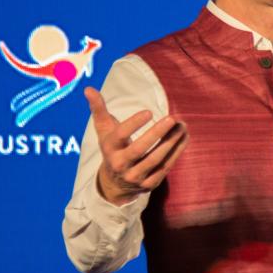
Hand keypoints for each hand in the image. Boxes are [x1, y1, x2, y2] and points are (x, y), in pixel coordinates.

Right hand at [85, 87, 188, 205]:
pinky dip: (177, 151)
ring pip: (156, 159)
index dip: (134, 124)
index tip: (149, 112)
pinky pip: (165, 167)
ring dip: (171, 142)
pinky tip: (184, 137)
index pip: (120, 135)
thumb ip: (98, 109)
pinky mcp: (149, 184)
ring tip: (182, 126)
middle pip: (139, 149)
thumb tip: (88, 88)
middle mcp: (121, 164)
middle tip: (172, 119)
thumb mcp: (104, 130)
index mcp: (109, 148)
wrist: (115, 183)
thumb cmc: (112, 147)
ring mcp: (135, 176)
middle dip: (157, 133)